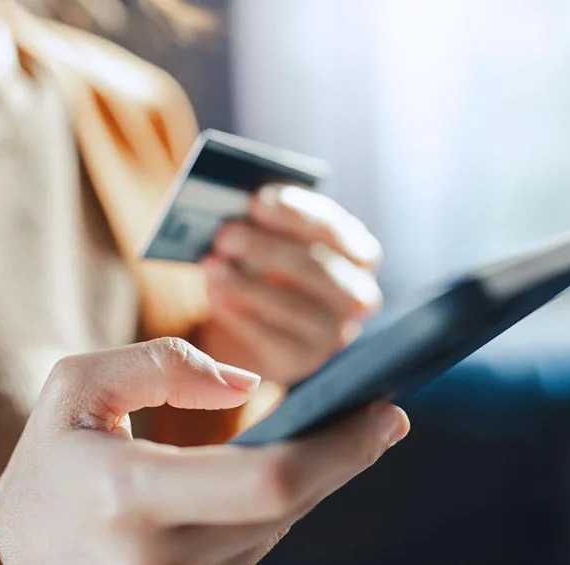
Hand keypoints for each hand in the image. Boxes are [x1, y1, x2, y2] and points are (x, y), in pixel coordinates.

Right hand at [0, 338, 408, 564]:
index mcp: (131, 498)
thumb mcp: (76, 389)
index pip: (272, 480)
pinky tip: (263, 488)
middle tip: (376, 418)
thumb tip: (244, 382)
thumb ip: (159, 365)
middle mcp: (161, 564)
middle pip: (289, 510)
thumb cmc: (50, 468)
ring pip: (277, 533)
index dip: (343, 448)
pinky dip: (269, 516)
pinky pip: (254, 555)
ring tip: (311, 443)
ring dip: (303, 486)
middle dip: (341, 460)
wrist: (12, 561)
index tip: (388, 413)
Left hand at [199, 185, 383, 385]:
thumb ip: (263, 222)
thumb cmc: (267, 266)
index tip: (258, 200)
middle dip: (267, 248)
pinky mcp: (300, 361)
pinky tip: (214, 293)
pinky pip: (270, 338)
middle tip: (225, 233)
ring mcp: (332, 333)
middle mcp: (356, 295)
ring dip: (246, 283)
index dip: (296, 214)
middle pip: (316, 268)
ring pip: (294, 307)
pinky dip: (238, 314)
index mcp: (358, 253)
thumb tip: (232, 209)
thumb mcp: (273, 238)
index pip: (335, 229)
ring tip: (211, 264)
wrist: (256, 324)